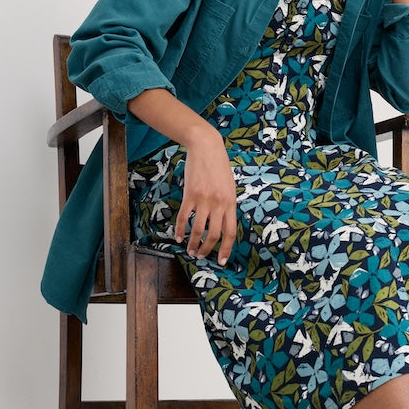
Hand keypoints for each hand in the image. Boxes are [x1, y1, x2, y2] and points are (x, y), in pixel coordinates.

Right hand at [174, 127, 237, 265]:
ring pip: (198, 229)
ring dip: (193, 243)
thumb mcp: (230, 186)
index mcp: (231, 202)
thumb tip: (223, 223)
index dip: (226, 249)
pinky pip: (183, 217)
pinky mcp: (190, 195)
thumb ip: (227, 204)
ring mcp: (204, 199)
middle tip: (201, 256)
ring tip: (190, 251)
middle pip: (214, 234)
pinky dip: (179, 230)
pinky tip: (178, 237)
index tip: (221, 261)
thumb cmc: (219, 166)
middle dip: (207, 249)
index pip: (230, 232)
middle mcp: (218, 203)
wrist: (206, 147)